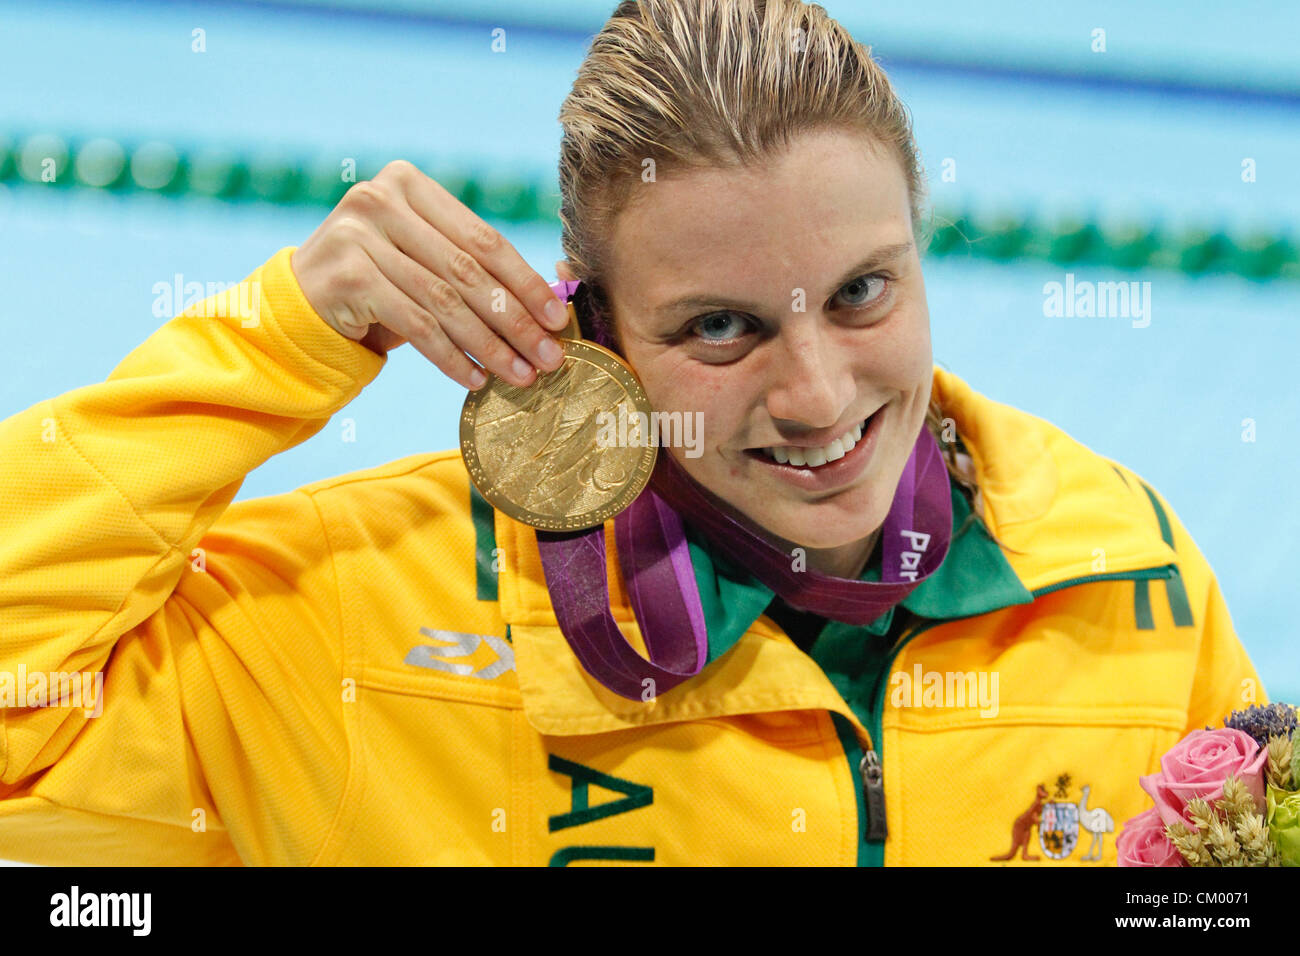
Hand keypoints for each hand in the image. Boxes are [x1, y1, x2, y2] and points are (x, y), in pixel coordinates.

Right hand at [290, 160, 570, 388]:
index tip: (557, 318)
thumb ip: (470, 266)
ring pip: (444, 301)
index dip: (526, 281)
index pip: (484, 238)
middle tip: (548, 355)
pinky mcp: (347, 276)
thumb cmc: (379, 280)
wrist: (299, 302)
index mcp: (409, 184)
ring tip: (520, 375)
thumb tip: (547, 305)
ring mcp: (358, 235)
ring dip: (489, 345)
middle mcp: (380, 199)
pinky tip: (475, 378)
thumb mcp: (422, 258)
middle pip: (468, 271)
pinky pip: (415, 324)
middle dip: (515, 319)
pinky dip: (451, 356)